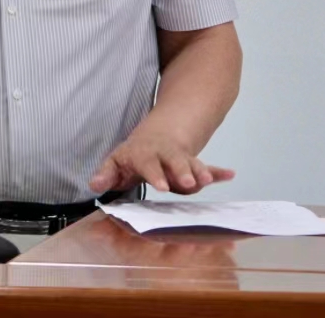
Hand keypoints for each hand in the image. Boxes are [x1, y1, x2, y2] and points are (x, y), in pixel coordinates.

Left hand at [88, 128, 233, 195]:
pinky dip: (218, 172)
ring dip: (201, 172)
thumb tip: (94, 185)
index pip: (148, 164)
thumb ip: (106, 174)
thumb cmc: (134, 155)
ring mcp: (180, 158)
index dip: (155, 175)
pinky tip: (230, 174)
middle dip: (182, 171)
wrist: (156, 137)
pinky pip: (207, 167)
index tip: (162, 187)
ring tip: (208, 180)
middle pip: (174, 161)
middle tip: (190, 184)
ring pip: (192, 164)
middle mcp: (164, 154)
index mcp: (144, 154)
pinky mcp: (193, 164)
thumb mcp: (116, 161)